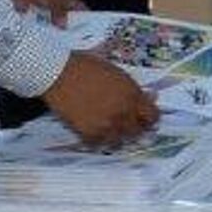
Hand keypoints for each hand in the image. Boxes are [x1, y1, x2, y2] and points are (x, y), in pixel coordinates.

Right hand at [42, 52, 158, 144]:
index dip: (149, 118)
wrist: (58, 72)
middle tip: (127, 126)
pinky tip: (93, 132)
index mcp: (133, 95)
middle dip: (134, 128)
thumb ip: (134, 88)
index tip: (145, 119)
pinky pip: (98, 145)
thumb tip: (150, 97)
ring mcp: (107, 125)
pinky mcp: (89, 133)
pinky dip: (97, 141)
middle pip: (138, 131)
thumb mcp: (117, 72)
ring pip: (120, 141)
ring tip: (109, 130)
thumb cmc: (87, 66)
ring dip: (116, 137)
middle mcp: (124, 112)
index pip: (152, 116)